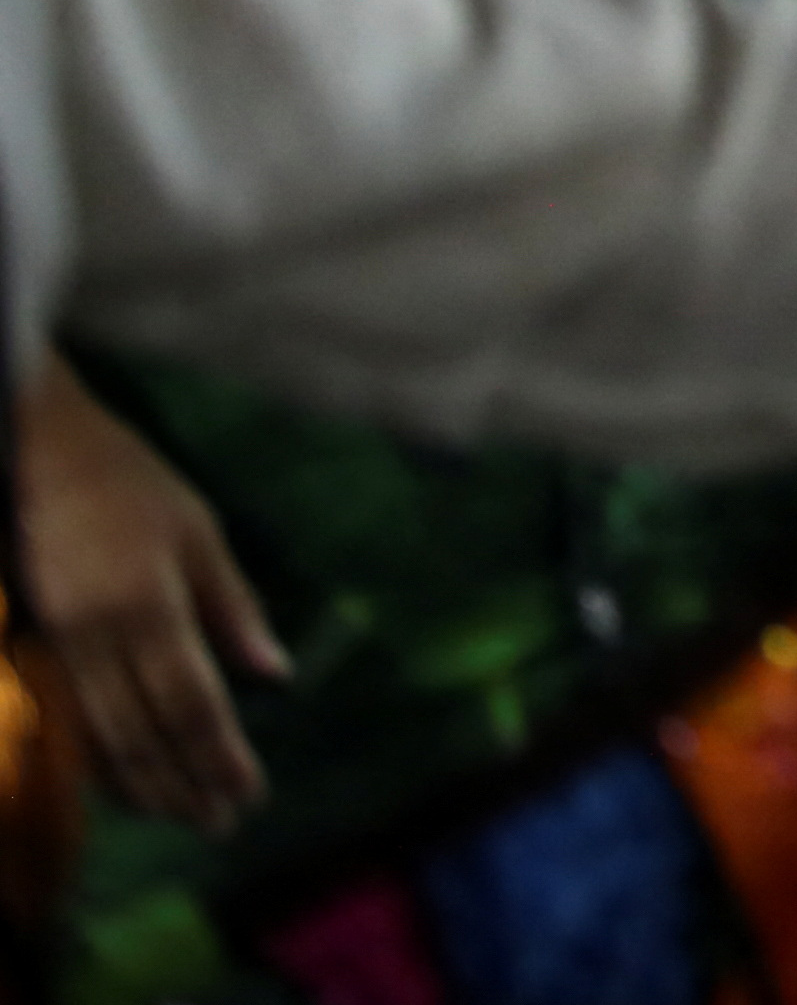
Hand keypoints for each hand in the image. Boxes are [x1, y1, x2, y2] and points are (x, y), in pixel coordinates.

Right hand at [21, 364, 287, 833]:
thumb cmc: (132, 485)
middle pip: (144, 732)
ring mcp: (61, 644)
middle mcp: (100, 635)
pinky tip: (126, 786)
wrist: (40, 456)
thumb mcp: (200, 532)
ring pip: (102, 736)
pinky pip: (71, 720)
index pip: (191, 701)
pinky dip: (101, 761)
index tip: (249, 793)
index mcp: (150, 604)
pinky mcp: (38, 644)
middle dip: (185, 785)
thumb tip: (272, 674)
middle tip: (222, 824)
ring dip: (144, 785)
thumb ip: (233, 607)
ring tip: (184, 815)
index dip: (218, 755)